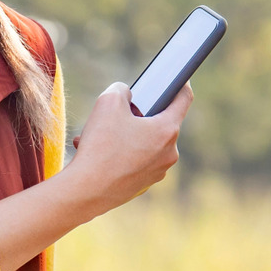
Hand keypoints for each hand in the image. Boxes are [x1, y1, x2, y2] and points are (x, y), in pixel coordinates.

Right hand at [69, 82, 190, 215]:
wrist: (86, 191)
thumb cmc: (101, 146)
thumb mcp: (108, 102)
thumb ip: (122, 90)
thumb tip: (126, 95)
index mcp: (167, 131)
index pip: (183, 100)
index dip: (181, 84)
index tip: (179, 80)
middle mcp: (169, 153)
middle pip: (158, 123)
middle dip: (137, 116)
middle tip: (116, 114)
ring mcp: (157, 172)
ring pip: (142, 143)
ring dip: (122, 135)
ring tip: (97, 136)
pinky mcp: (143, 185)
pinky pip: (134, 161)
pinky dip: (118, 154)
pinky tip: (97, 153)